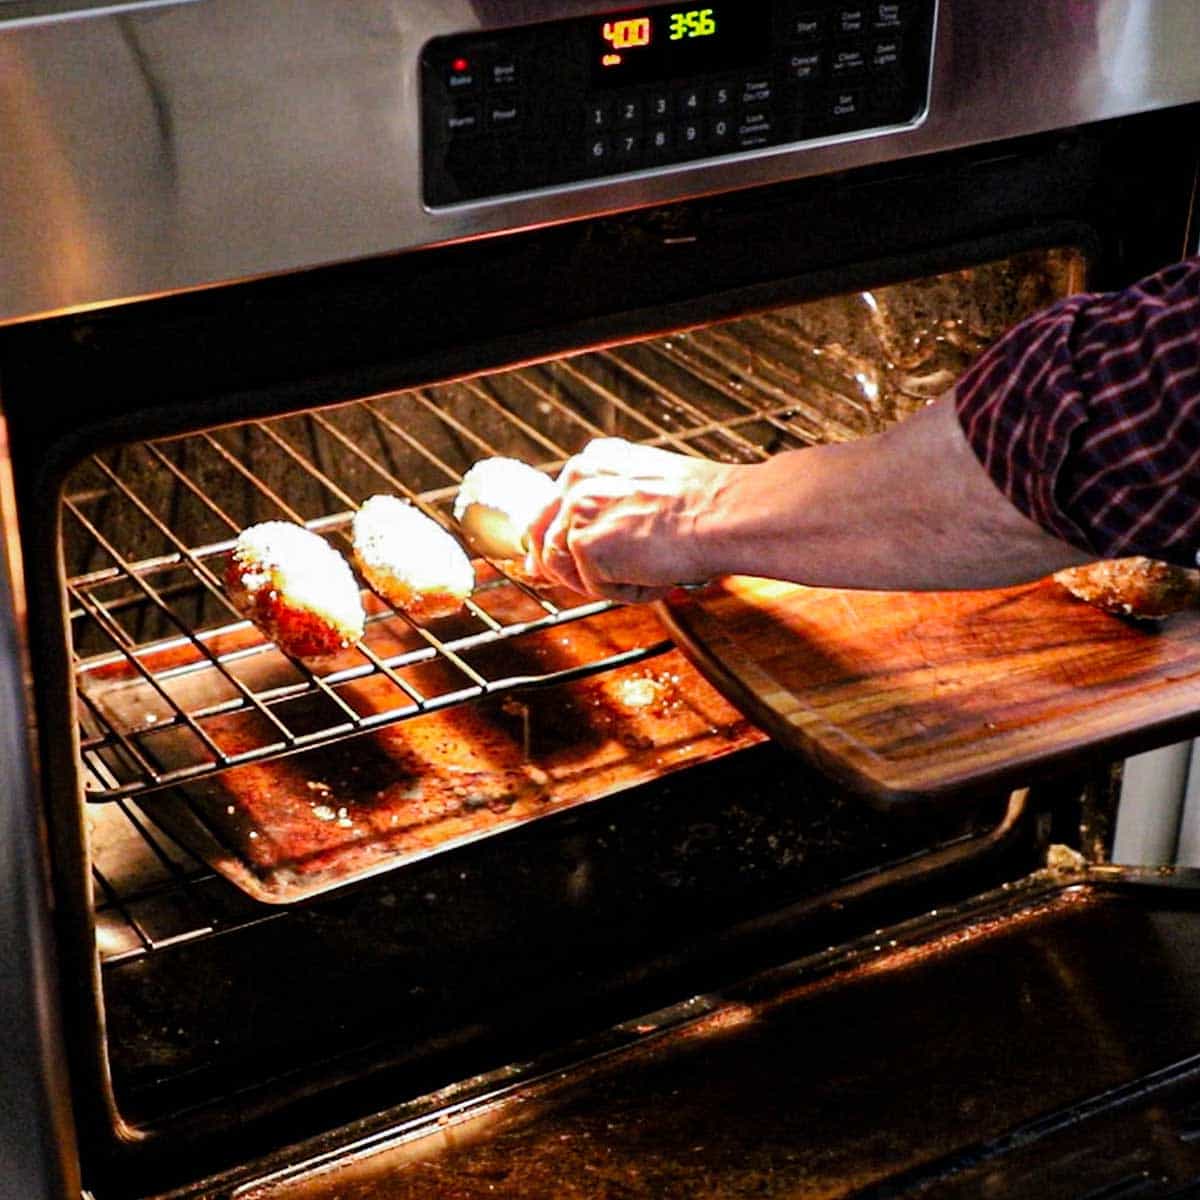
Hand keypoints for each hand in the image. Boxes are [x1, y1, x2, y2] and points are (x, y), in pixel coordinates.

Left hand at [525, 438, 734, 601]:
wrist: (725, 515)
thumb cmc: (706, 504)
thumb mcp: (650, 487)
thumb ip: (614, 503)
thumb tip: (590, 536)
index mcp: (596, 458)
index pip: (556, 503)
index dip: (557, 535)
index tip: (560, 555)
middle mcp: (578, 477)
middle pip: (544, 533)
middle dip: (558, 563)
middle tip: (573, 577)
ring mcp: (576, 509)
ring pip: (566, 566)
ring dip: (604, 579)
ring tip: (649, 573)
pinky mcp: (583, 544)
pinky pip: (593, 586)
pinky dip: (625, 591)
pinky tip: (656, 576)